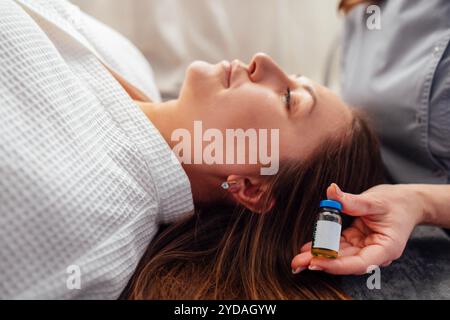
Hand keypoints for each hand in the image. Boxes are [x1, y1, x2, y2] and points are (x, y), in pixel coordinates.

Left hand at [291, 183, 424, 274]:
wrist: (407, 202)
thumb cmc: (397, 203)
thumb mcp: (375, 200)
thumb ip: (352, 200)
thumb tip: (331, 191)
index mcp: (385, 249)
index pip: (358, 263)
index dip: (335, 264)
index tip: (315, 261)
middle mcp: (374, 252)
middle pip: (345, 262)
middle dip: (321, 262)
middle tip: (298, 262)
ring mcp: (364, 247)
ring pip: (339, 255)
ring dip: (319, 256)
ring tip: (297, 257)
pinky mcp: (356, 241)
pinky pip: (338, 245)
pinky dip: (323, 245)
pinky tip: (308, 247)